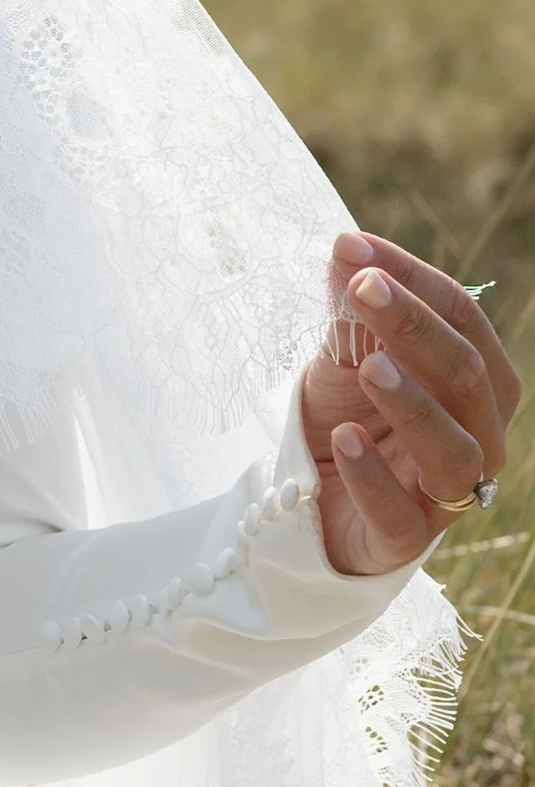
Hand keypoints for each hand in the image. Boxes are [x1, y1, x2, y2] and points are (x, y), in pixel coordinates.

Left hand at [302, 229, 518, 578]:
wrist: (307, 502)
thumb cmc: (347, 419)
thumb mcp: (343, 361)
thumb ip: (352, 314)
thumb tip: (348, 250)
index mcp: (477, 382)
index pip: (463, 319)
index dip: (413, 280)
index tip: (354, 248)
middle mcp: (479, 435)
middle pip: (466, 376)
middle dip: (416, 327)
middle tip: (365, 289)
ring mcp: (448, 493)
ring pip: (452, 449)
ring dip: (413, 404)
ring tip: (369, 368)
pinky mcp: (405, 538)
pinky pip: (399, 511)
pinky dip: (373, 474)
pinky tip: (345, 440)